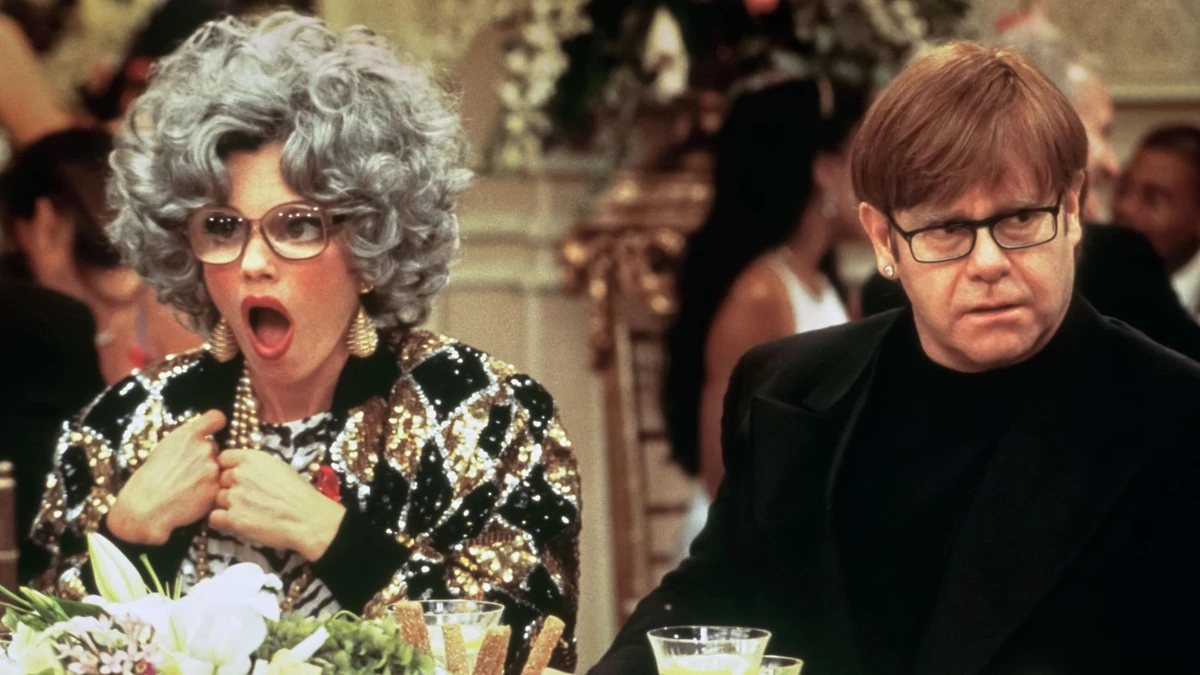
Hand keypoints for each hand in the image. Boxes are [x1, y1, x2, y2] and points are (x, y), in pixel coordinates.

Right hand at [107, 410, 223, 544]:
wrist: (146, 506)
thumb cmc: (150, 478)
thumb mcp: (165, 448)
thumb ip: (187, 441)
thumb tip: (201, 439)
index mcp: (189, 435)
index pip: (216, 418)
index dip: (215, 423)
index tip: (213, 428)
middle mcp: (205, 448)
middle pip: (214, 448)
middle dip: (204, 457)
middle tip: (185, 470)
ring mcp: (213, 469)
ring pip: (217, 468)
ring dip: (207, 474)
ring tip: (186, 485)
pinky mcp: (216, 488)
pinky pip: (216, 486)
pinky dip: (207, 491)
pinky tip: (190, 496)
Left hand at [210, 450, 345, 560]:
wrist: (308, 519)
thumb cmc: (299, 495)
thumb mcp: (279, 468)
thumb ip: (256, 466)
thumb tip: (243, 469)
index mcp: (252, 459)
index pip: (223, 458)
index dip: (228, 468)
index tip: (235, 476)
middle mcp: (240, 475)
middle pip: (219, 479)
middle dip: (228, 487)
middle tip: (244, 497)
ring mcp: (234, 497)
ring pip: (217, 498)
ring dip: (226, 504)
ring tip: (245, 511)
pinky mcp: (233, 519)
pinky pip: (214, 517)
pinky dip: (222, 520)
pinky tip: (236, 521)